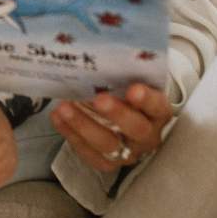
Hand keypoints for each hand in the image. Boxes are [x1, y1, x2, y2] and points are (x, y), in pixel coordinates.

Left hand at [49, 83, 172, 174]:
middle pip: (135, 128)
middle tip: (98, 99)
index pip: (157, 106)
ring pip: (108, 144)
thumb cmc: (127, 94)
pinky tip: (58, 117)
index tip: (134, 89)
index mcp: (158, 112)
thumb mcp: (132, 83)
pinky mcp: (108, 162)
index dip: (147, 99)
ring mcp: (128, 152)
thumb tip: (102, 55)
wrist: (123, 120)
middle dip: (116, 113)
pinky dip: (70, 134)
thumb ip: (123, 75)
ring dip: (83, 125)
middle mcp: (147, 135)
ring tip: (65, 108)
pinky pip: (89, 153)